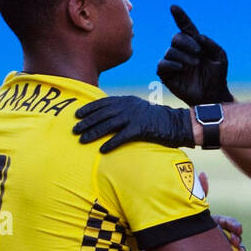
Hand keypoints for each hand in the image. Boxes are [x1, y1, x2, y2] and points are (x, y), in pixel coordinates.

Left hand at [73, 95, 193, 152]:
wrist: (176, 123)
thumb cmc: (156, 119)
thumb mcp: (138, 108)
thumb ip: (124, 109)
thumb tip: (107, 116)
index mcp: (127, 100)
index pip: (103, 103)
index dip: (89, 108)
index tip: (77, 114)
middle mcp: (129, 106)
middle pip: (103, 114)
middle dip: (87, 121)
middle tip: (74, 130)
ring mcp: (135, 117)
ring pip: (109, 125)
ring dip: (94, 133)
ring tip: (82, 140)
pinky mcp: (141, 128)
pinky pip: (122, 136)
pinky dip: (111, 143)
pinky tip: (102, 150)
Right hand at [157, 5, 230, 105]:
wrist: (213, 95)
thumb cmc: (217, 76)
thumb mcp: (220, 56)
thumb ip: (211, 43)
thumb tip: (197, 36)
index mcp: (194, 44)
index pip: (185, 27)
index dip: (180, 17)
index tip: (173, 7)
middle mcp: (182, 51)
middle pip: (176, 37)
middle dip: (187, 42)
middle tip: (198, 52)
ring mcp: (174, 63)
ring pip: (171, 51)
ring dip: (184, 56)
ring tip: (195, 64)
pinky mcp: (167, 75)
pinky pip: (162, 65)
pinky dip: (171, 64)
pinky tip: (181, 68)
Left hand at [198, 170, 246, 250]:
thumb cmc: (182, 234)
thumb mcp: (191, 215)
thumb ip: (198, 194)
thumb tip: (202, 173)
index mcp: (211, 225)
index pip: (226, 222)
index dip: (233, 225)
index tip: (237, 229)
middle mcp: (217, 236)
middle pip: (234, 235)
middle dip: (237, 236)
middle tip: (236, 241)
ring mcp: (220, 249)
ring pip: (236, 247)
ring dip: (241, 248)